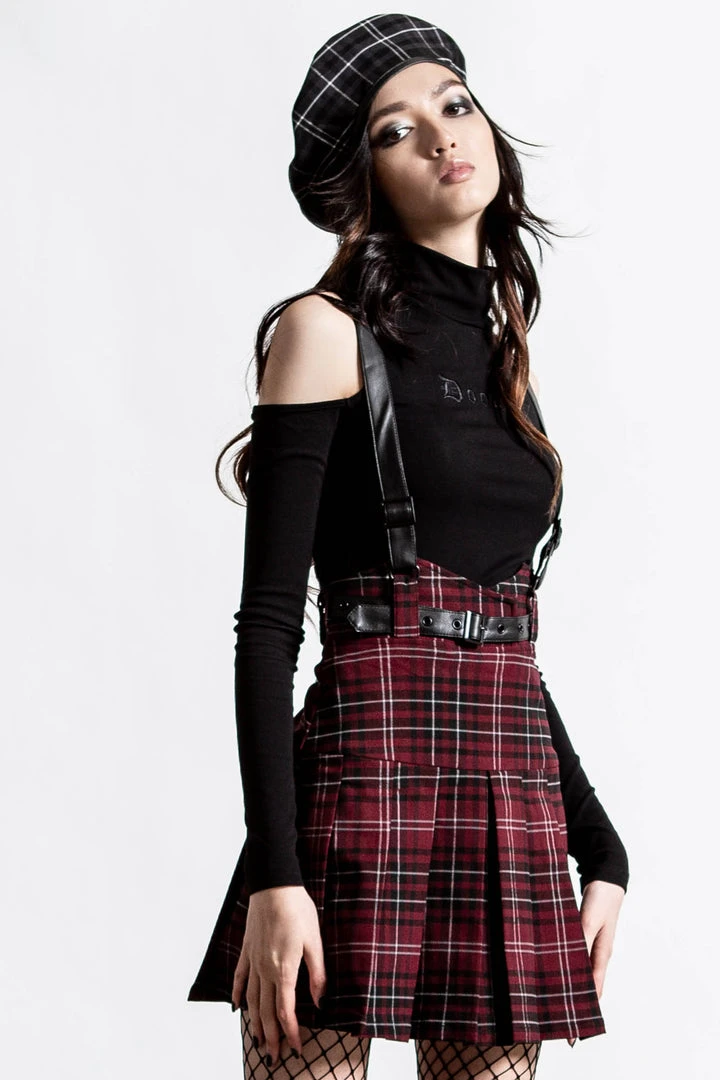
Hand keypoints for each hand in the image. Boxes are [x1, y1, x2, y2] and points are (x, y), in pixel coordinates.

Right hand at [231, 885, 326, 1063]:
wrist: (273, 884)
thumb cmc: (297, 909)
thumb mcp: (314, 940)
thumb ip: (317, 973)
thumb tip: (319, 1001)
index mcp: (283, 970)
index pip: (285, 1011)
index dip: (291, 1032)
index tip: (297, 1048)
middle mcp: (264, 970)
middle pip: (266, 1012)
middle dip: (271, 1037)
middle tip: (274, 1057)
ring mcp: (253, 961)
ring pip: (252, 1000)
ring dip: (255, 1023)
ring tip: (259, 1041)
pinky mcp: (247, 950)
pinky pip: (240, 978)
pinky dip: (239, 995)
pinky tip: (238, 1008)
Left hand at [565, 879, 624, 1046]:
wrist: (606, 876)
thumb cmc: (600, 898)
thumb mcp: (590, 918)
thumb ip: (582, 940)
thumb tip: (574, 964)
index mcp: (602, 953)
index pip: (593, 989)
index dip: (584, 1008)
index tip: (573, 1029)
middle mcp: (597, 953)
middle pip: (585, 983)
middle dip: (572, 1000)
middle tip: (555, 1019)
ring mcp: (590, 944)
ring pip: (577, 970)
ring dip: (566, 982)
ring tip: (549, 999)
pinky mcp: (582, 934)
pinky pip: (572, 954)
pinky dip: (563, 963)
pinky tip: (549, 968)